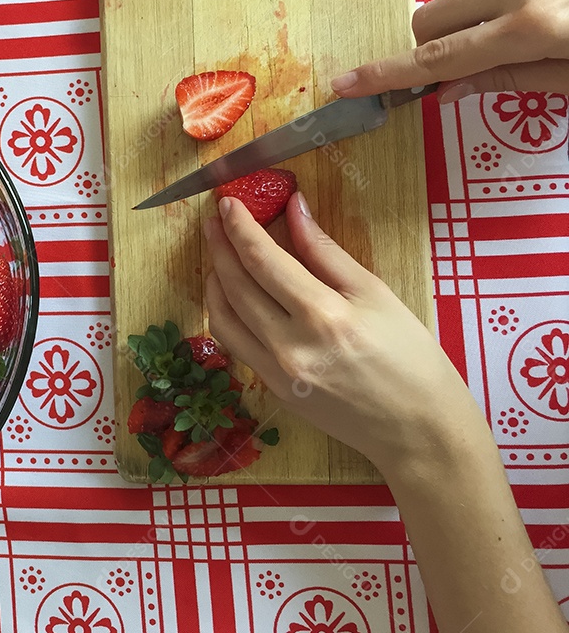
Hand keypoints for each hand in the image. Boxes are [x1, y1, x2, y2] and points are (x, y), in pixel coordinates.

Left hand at [204, 193, 484, 472]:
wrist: (418, 429)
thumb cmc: (411, 357)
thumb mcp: (376, 293)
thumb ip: (326, 251)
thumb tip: (295, 208)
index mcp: (323, 315)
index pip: (263, 260)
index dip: (239, 227)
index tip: (227, 202)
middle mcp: (291, 345)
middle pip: (236, 285)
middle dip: (220, 246)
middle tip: (215, 220)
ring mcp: (276, 372)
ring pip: (224, 317)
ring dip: (215, 280)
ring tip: (219, 254)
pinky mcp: (273, 390)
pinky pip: (235, 344)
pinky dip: (225, 313)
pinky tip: (232, 295)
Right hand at [330, 0, 568, 102]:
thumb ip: (510, 78)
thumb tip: (449, 88)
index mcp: (531, 27)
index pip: (439, 58)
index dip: (388, 74)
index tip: (346, 83)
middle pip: (433, 18)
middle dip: (435, 44)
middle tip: (471, 60)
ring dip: (489, 15)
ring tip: (546, 22)